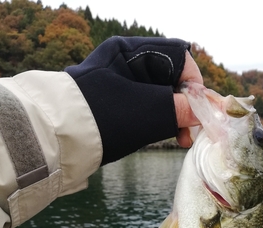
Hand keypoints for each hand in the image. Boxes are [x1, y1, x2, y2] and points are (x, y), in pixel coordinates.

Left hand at [65, 37, 202, 163]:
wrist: (60, 141)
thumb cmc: (105, 119)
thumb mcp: (149, 112)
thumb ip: (181, 109)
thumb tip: (202, 111)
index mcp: (131, 51)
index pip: (178, 59)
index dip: (194, 85)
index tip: (199, 112)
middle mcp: (125, 63)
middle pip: (170, 79)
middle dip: (184, 105)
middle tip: (190, 133)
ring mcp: (118, 84)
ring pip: (159, 96)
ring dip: (173, 117)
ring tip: (179, 139)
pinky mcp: (114, 104)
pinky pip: (145, 107)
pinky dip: (158, 121)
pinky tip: (162, 136)